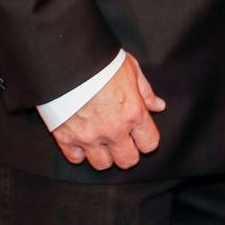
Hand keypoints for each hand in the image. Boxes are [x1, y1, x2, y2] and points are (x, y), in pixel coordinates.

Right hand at [51, 53, 165, 170]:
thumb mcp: (131, 69)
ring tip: (102, 141)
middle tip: (122, 141)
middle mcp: (113, 130)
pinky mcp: (66, 138)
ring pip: (102, 164)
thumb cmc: (102, 61)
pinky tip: (82, 140)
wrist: (68, 60)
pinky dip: (79, 152)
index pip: (149, 143)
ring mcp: (89, 137)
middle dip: (128, 152)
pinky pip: (76, 159)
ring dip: (104, 155)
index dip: (147, 140)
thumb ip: (145, 91)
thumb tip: (158, 106)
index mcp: (133, 113)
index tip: (141, 135)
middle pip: (127, 160)